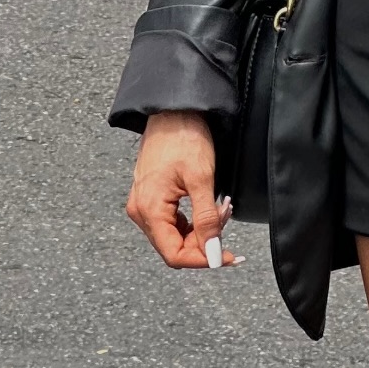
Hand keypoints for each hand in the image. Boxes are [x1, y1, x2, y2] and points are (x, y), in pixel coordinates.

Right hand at [126, 112, 237, 269]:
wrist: (173, 108)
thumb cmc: (184, 136)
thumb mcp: (202, 179)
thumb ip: (207, 220)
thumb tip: (213, 254)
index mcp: (149, 209)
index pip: (174, 255)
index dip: (202, 259)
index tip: (227, 256)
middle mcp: (141, 210)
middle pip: (175, 245)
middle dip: (205, 239)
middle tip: (225, 217)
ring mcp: (145, 203)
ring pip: (176, 233)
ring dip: (201, 228)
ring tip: (221, 208)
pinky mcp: (152, 195)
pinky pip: (173, 219)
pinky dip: (193, 217)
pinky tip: (209, 204)